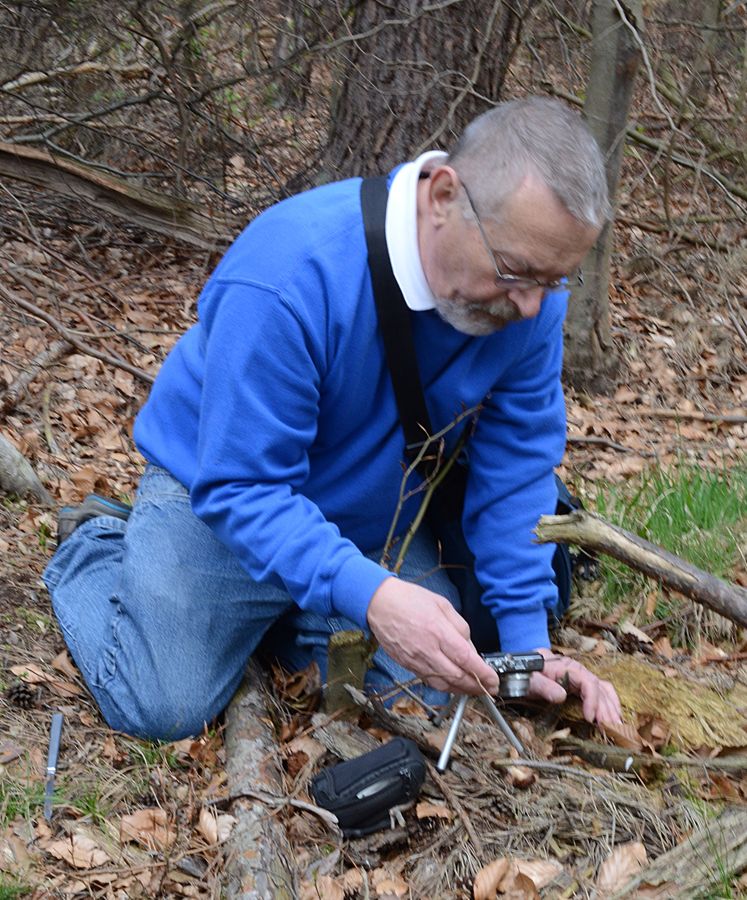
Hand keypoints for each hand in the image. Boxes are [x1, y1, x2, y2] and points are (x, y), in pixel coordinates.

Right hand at [367, 577, 499, 695]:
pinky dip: (445, 687)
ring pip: (444, 684)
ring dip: (462, 690)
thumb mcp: (442, 604)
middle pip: (457, 677)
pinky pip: (430, 681)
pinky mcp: (408, 665)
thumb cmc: (409, 600)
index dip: (483, 674)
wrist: (379, 604)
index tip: (494, 680)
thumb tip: (470, 648)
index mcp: (438, 632)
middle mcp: (428, 650)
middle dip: (477, 686)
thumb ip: (460, 627)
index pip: (466, 659)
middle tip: (489, 688)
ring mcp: (416, 660)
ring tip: (475, 690)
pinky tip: (454, 685)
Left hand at [528, 648, 621, 723]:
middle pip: (598, 687)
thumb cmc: (522, 673)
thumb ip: (543, 686)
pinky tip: (612, 715)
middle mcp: (575, 670)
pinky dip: (607, 702)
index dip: (592, 700)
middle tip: (609, 728)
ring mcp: (578, 676)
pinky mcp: (578, 683)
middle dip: (605, 708)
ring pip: (602, 689)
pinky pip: (598, 690)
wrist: (517, 668)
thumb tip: (561, 696)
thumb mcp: (528, 680)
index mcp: (564, 667)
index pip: (587, 681)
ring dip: (610, 707)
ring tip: (615, 726)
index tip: (590, 718)